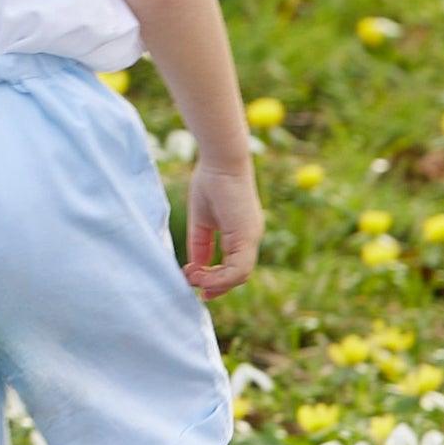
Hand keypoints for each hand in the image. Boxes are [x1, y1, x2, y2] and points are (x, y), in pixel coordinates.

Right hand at [183, 164, 261, 299]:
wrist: (220, 160)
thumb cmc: (210, 181)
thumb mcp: (201, 221)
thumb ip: (200, 245)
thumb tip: (195, 268)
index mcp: (242, 233)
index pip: (233, 266)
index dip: (215, 279)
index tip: (193, 279)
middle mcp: (251, 238)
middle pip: (238, 275)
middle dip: (215, 285)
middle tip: (192, 284)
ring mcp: (252, 237)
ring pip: (239, 275)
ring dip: (215, 282)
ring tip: (192, 277)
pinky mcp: (248, 235)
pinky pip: (238, 268)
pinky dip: (219, 277)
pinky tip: (199, 273)